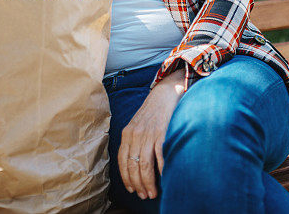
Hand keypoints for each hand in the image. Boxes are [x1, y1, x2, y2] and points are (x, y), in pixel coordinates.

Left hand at [119, 68, 185, 199]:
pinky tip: (163, 179)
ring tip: (153, 193)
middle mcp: (135, 134)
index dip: (126, 178)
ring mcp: (148, 134)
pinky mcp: (162, 133)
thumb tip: (136, 163)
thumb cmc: (153, 112)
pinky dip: (161, 171)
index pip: (122, 161)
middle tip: (144, 195)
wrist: (165, 93)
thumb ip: (135, 141)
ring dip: (148, 182)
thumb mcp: (138, 125)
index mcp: (127, 133)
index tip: (132, 189)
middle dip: (138, 184)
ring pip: (144, 165)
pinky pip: (159, 157)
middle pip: (133, 166)